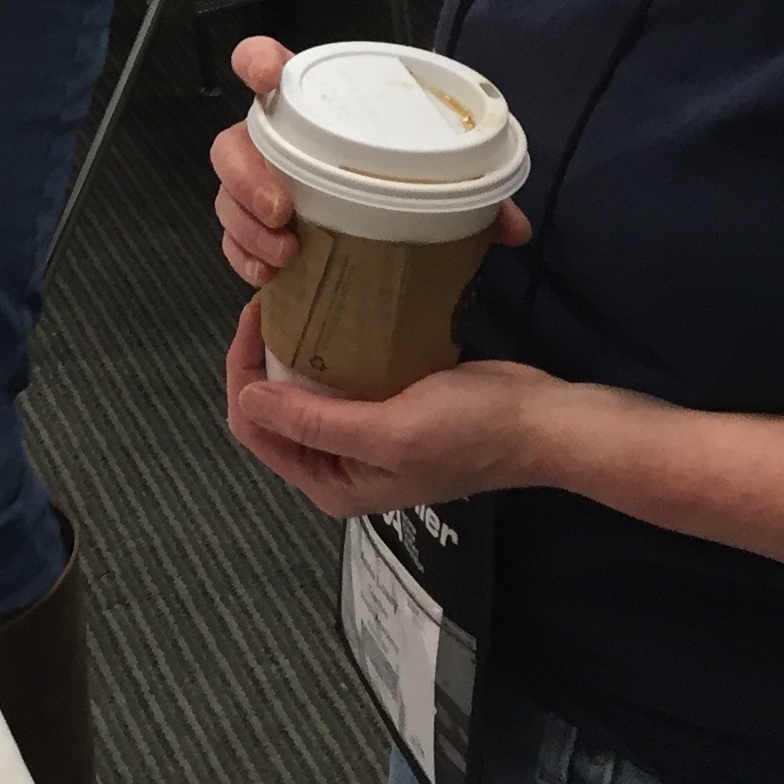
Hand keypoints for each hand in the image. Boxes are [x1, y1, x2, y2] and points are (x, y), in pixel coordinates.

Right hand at [211, 36, 528, 286]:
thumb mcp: (437, 181)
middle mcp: (275, 145)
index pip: (266, 66)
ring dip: (246, 224)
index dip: (256, 61)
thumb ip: (475, 195)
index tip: (264, 77)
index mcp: (312, 110)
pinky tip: (269, 274)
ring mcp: (259, 188)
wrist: (380, 240)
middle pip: (232, 144)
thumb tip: (512, 226)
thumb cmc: (397, 185)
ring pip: (227, 196)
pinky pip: (233, 241)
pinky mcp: (256, 230)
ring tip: (284, 253)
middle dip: (247, 175)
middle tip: (282, 209)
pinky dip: (245, 257)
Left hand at [224, 297, 582, 514]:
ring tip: (291, 300)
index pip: (256, 429)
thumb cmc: (469, 430)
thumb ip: (315, 423)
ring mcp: (362, 434)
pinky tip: (326, 314)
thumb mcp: (389, 431)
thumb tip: (249, 399)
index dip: (243, 374)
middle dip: (262, 359)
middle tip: (271, 302)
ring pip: (302, 389)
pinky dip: (325, 348)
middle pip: (272, 409)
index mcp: (330, 483)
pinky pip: (336, 376)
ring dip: (291, 349)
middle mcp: (338, 463)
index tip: (255, 318)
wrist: (540, 420)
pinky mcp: (385, 404)